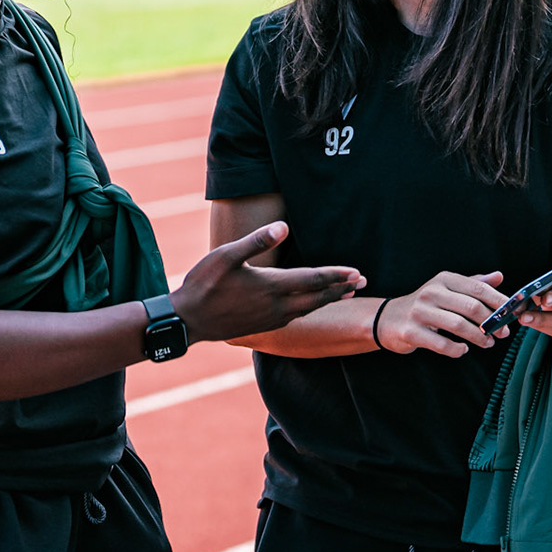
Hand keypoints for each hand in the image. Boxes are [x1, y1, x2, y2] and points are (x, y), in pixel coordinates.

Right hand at [172, 222, 364, 342]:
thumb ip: (256, 241)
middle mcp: (277, 305)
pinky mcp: (264, 325)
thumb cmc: (204, 284)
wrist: (187, 320)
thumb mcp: (226, 256)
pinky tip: (312, 306)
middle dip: (341, 288)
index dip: (336, 275)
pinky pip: (296, 316)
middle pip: (317, 297)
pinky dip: (311, 308)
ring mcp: (271, 318)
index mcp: (272, 286)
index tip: (357, 271)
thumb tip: (282, 226)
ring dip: (329, 299)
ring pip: (309, 308)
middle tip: (363, 281)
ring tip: (346, 292)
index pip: (313, 280)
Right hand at [378, 271, 512, 357]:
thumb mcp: (447, 289)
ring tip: (488, 343)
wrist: (388, 319)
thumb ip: (473, 284)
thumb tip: (499, 276)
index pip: (478, 288)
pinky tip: (463, 350)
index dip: (499, 301)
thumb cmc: (425, 305)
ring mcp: (420, 312)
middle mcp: (431, 292)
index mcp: (443, 280)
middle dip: (492, 323)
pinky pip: (442, 344)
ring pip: (459, 325)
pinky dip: (457, 349)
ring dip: (478, 338)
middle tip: (502, 334)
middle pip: (471, 307)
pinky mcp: (412, 332)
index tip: (513, 313)